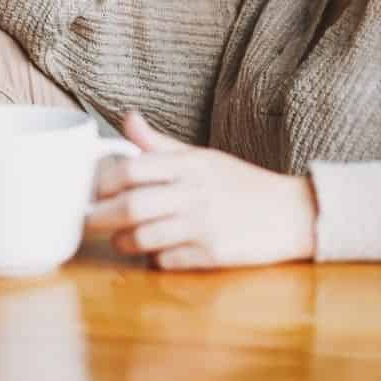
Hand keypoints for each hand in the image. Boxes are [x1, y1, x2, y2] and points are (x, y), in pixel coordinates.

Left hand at [86, 111, 316, 269]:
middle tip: (88, 222)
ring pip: (143, 238)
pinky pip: (167, 261)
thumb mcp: (203, 157)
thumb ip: (160, 144)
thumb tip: (127, 119)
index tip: (90, 191)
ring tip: (122, 239)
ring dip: (124, 242)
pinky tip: (157, 254)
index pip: (131, 169)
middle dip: (100, 217)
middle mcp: (195, 192)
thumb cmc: (242, 184)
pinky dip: (155, 260)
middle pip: (131, 206)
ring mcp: (204, 225)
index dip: (101, 182)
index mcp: (190, 165)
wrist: (292, 213)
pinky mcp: (213, 255)